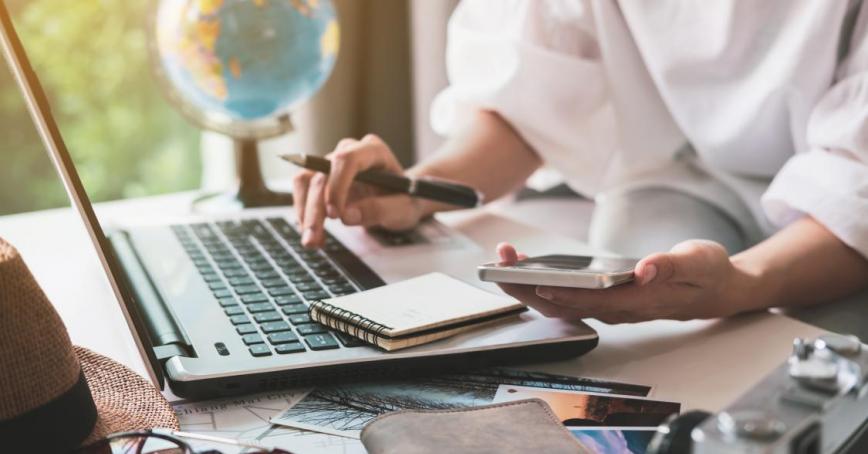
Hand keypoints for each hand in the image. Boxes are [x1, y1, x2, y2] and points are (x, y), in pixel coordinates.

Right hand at [292, 134, 425, 247]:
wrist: (401, 198)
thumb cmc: (406, 199)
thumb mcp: (404, 209)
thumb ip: (380, 210)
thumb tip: (346, 216)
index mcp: (374, 151)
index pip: (346, 159)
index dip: (336, 186)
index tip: (335, 215)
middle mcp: (350, 151)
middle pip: (322, 173)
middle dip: (315, 209)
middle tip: (314, 238)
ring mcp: (333, 163)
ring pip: (306, 181)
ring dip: (304, 212)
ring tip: (312, 241)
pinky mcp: (322, 177)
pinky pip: (303, 191)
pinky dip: (304, 214)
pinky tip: (315, 234)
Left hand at [494, 241, 756, 323]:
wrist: (718, 290)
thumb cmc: (708, 275)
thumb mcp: (699, 262)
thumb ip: (672, 265)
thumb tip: (645, 269)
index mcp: (640, 301)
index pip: (594, 301)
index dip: (565, 294)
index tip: (538, 282)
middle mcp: (619, 309)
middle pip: (566, 304)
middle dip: (530, 285)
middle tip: (502, 262)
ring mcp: (609, 307)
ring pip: (560, 302)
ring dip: (529, 284)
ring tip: (505, 258)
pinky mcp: (605, 300)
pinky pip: (566, 296)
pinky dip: (542, 282)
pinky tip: (526, 266)